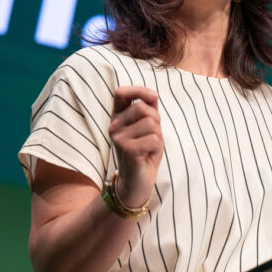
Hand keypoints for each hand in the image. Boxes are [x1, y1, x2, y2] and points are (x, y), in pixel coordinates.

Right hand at [108, 86, 162, 207]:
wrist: (138, 181)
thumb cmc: (145, 151)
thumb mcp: (149, 127)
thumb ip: (150, 109)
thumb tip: (153, 94)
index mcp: (117, 117)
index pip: (121, 93)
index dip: (139, 90)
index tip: (154, 96)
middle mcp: (114, 125)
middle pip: (142, 107)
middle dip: (156, 120)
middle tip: (152, 136)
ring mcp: (118, 137)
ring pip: (151, 123)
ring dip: (157, 135)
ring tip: (149, 146)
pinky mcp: (126, 148)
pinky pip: (154, 138)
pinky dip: (157, 147)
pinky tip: (147, 155)